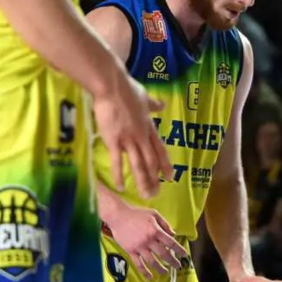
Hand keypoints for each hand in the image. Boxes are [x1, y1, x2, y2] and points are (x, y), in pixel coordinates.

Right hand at [93, 74, 172, 196]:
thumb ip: (153, 104)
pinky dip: (119, 175)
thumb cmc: (127, 89)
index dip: (165, 164)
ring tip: (146, 195)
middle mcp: (142, 136)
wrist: (112, 87)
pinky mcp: (114, 141)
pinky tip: (122, 187)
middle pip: (150, 161)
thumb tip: (162, 105)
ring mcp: (129, 140)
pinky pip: (118, 161)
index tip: (170, 177)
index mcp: (149, 127)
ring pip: (138, 164)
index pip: (159, 149)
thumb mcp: (144, 96)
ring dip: (143, 181)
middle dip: (154, 178)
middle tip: (157, 193)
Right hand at [107, 203, 187, 279]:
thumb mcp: (153, 214)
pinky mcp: (131, 251)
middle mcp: (149, 240)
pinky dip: (145, 272)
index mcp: (156, 230)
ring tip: (165, 272)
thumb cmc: (136, 213)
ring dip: (160, 268)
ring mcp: (140, 247)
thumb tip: (173, 234)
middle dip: (172, 261)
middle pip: (164, 254)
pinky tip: (149, 276)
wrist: (118, 216)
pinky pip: (139, 264)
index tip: (184, 255)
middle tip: (178, 266)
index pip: (171, 243)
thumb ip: (164, 224)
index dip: (179, 249)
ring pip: (152, 261)